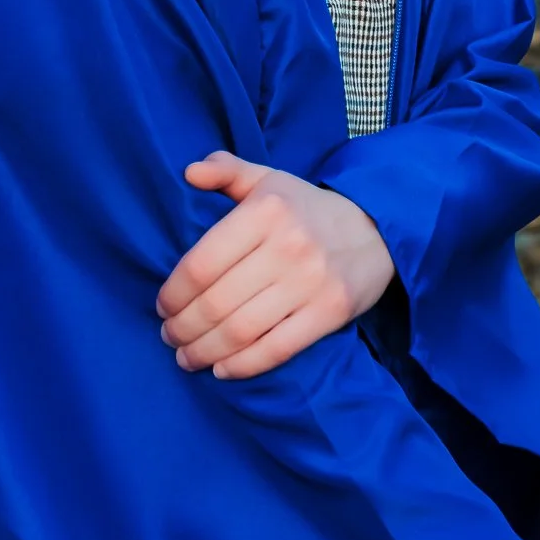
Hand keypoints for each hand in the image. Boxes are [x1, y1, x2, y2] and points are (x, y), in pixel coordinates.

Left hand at [155, 149, 395, 379]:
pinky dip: (242, 365)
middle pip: (217, 302)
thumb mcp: (268, 180)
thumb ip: (226, 171)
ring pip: (241, 330)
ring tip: (187, 357)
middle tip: (169, 337)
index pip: (202, 263)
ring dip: (205, 350)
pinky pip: (276, 349)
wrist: (377, 228)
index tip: (162, 306)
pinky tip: (221, 369)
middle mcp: (287, 246)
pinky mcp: (330, 313)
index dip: (174, 292)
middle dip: (184, 327)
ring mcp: (310, 282)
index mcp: (265, 210)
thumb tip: (189, 172)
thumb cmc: (307, 208)